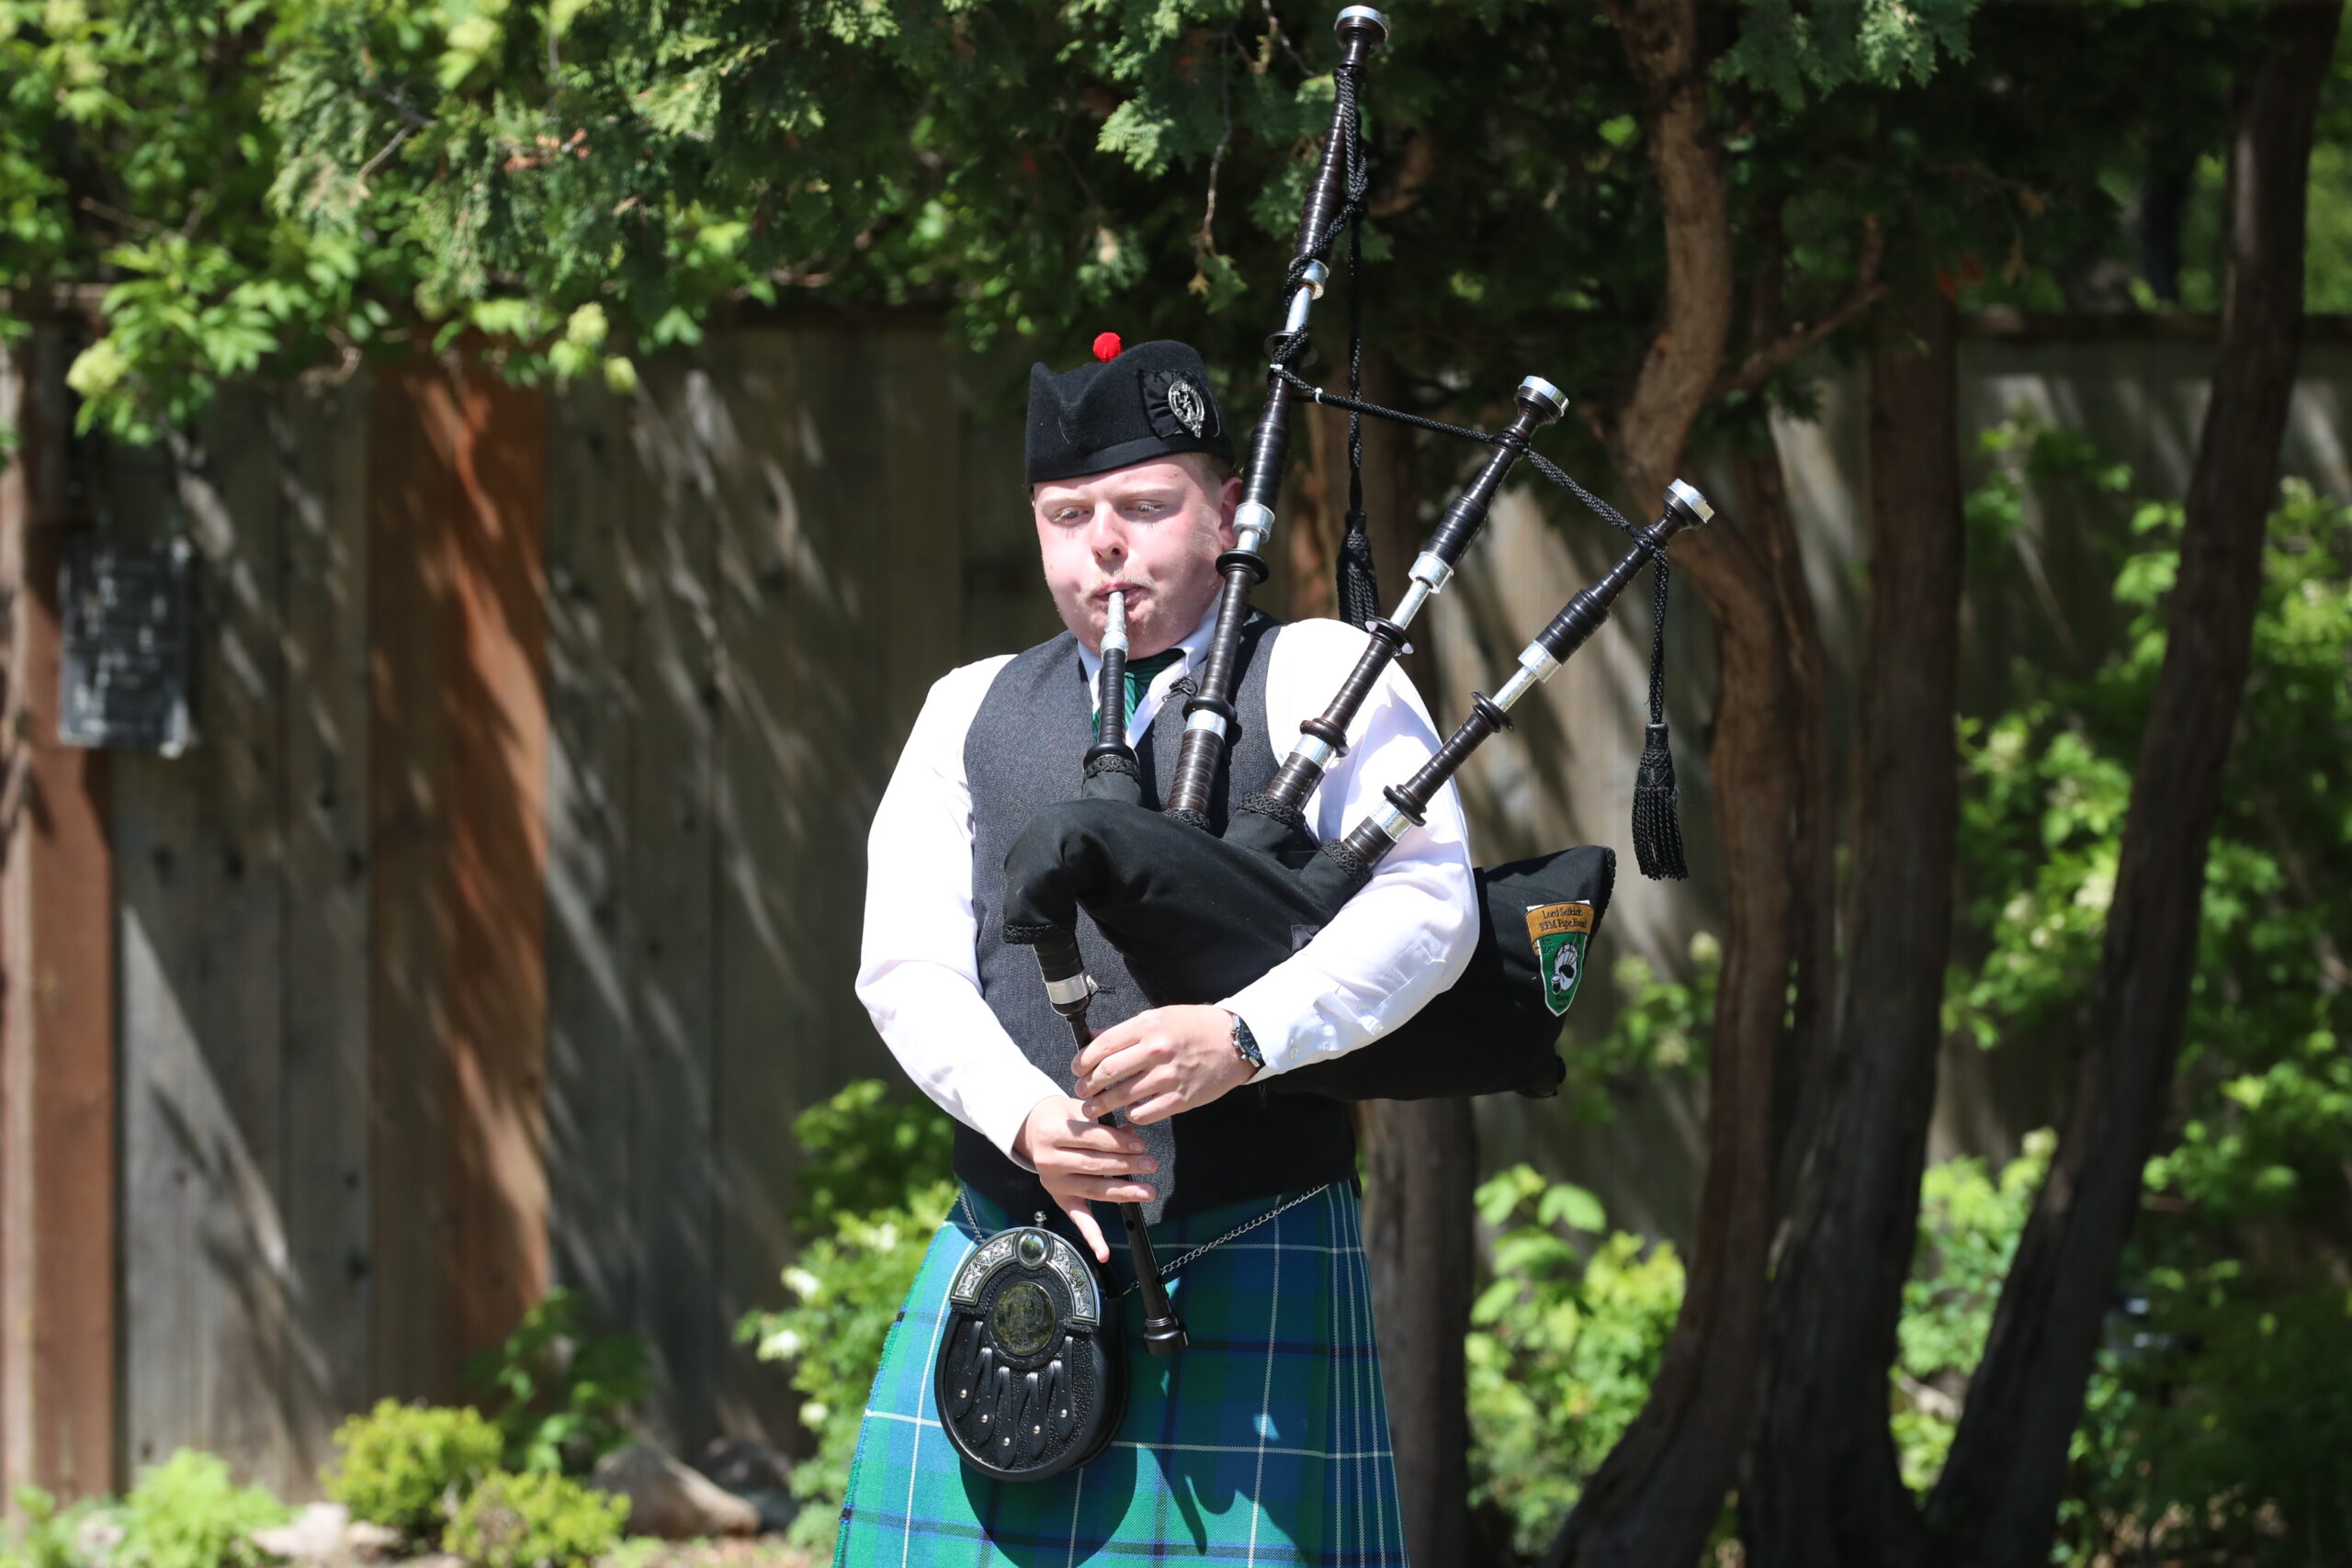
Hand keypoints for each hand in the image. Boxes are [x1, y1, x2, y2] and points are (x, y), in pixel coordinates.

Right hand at [1013, 1096, 1155, 1261]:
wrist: (1033, 1130)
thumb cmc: (1061, 1117)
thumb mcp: (1079, 1110)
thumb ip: (1104, 1122)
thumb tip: (1133, 1135)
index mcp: (1053, 1133)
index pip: (1091, 1139)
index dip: (1118, 1142)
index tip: (1140, 1145)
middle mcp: (1049, 1161)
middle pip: (1094, 1165)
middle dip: (1125, 1165)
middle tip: (1151, 1165)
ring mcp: (1054, 1183)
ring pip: (1093, 1189)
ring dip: (1122, 1192)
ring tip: (1147, 1192)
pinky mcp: (1060, 1199)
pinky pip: (1078, 1219)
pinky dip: (1092, 1237)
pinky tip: (1104, 1253)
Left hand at [1072, 1005, 1256, 1125]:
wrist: (1236, 1041)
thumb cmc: (1196, 1026)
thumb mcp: (1159, 1017)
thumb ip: (1125, 1030)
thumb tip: (1093, 1037)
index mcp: (1148, 1026)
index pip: (1103, 1046)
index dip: (1083, 1061)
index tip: (1077, 1069)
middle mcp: (1156, 1050)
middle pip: (1107, 1073)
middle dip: (1088, 1086)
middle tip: (1082, 1092)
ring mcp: (1169, 1076)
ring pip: (1122, 1096)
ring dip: (1102, 1105)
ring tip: (1093, 1108)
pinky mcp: (1181, 1098)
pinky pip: (1145, 1113)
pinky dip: (1131, 1115)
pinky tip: (1129, 1112)